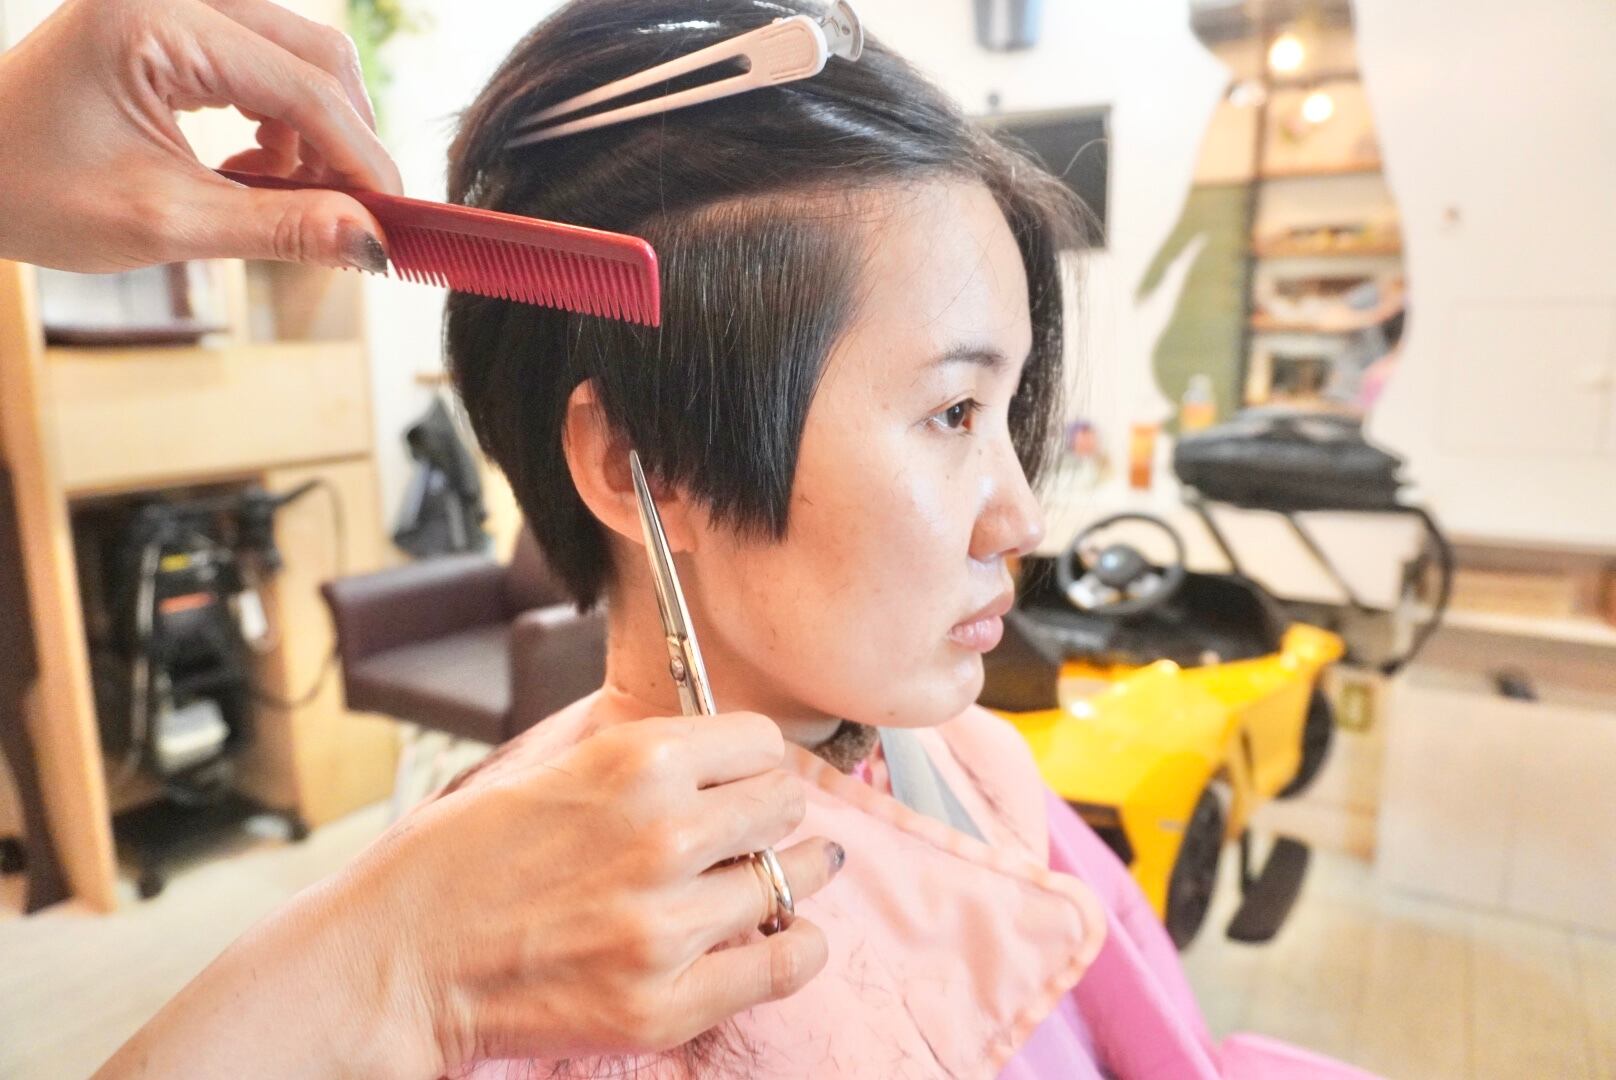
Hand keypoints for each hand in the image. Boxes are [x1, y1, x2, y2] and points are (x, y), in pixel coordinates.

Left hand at [0, 0, 402, 272]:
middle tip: (356, 216)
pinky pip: (267, 58)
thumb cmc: (29, 191)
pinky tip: (256, 167)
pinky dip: (284, 118)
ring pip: (300, 55)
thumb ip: (278, 228)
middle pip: (317, 55)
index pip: (303, 88)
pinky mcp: (176, 19)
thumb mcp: (162, 222)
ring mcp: (174, 0)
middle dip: (347, 141)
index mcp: (156, 21)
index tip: (394, 225)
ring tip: (294, 197)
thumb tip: (371, 242)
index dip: (362, 161)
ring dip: (318, 132)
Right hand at [361, 712, 842, 1071]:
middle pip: (783, 805)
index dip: (751, 759)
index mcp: (634, 764)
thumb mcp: (549, 769)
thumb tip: (725, 757)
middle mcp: (662, 837)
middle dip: (769, 813)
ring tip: (769, 879)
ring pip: (791, 879)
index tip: (741, 777)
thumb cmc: (459, 861)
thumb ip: (640, 761)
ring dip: (785, 876)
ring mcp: (666, 927)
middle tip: (750, 830)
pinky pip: (786, 963)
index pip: (759, 742)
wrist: (395, 962)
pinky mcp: (663, 1004)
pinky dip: (795, 948)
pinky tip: (781, 937)